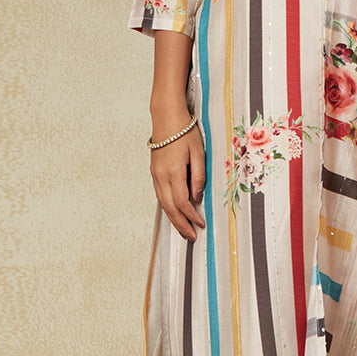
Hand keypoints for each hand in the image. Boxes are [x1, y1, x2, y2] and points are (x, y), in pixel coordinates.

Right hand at [150, 123, 205, 241]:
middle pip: (170, 208)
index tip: (202, 225)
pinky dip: (167, 208)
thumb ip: (198, 177)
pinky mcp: (154, 173)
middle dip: (181, 225)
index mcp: (173, 172)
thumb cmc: (185, 132)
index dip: (192, 216)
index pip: (183, 202)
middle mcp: (161, 177)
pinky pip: (160, 196)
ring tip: (183, 231)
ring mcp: (155, 175)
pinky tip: (175, 213)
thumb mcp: (198, 153)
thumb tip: (197, 198)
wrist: (166, 118)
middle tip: (191, 237)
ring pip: (163, 204)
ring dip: (173, 219)